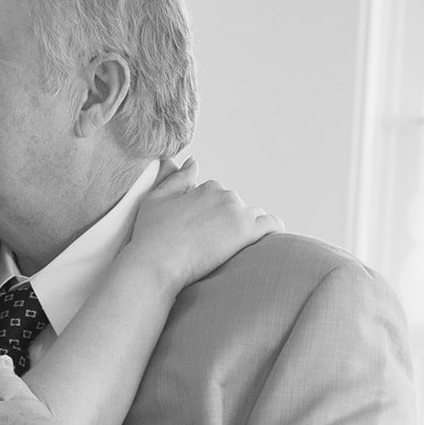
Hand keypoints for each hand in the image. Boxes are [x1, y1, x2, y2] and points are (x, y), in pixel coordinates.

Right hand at [128, 156, 282, 290]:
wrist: (156, 263)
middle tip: (209, 243)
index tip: (199, 230)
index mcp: (208, 187)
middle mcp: (226, 195)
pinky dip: (271, 230)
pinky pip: (272, 225)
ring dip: (244, 227)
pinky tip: (263, 241)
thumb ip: (177, 178)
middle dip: (226, 221)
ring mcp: (238, 213)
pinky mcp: (248, 232)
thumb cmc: (151, 235)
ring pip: (253, 216)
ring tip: (228, 247)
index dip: (209, 214)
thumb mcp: (156, 199)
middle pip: (235, 206)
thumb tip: (193, 161)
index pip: (219, 197)